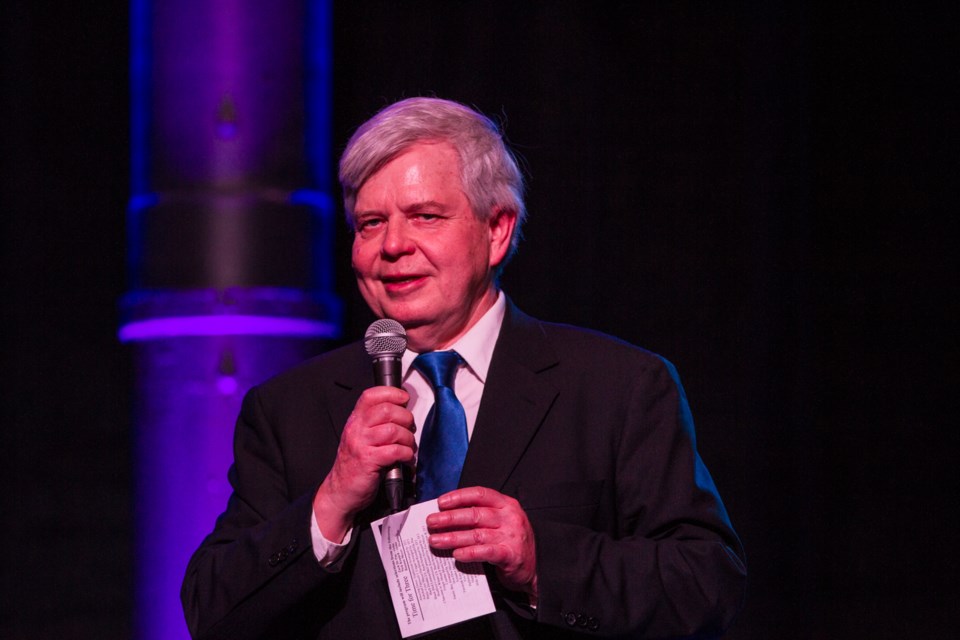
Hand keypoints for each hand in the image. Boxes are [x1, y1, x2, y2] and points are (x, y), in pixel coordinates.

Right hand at [313, 387, 414, 540]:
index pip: (371, 395)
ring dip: (408, 439)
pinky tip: (405, 459)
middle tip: (409, 429)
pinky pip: (394, 451)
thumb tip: (402, 412)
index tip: (404, 399)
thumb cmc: (354, 466)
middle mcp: (356, 429)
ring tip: (408, 447)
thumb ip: (375, 424)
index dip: (392, 393)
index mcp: (355, 421)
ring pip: (393, 430)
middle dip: (406, 418)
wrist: (339, 492)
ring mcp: (361, 444)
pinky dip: (406, 454)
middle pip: (387, 410)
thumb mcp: (361, 438)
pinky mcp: (368, 461)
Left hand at [426, 486, 537, 596]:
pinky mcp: (511, 555)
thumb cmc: (511, 541)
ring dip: (453, 537)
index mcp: (506, 504)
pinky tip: (457, 554)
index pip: (480, 494)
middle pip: (474, 514)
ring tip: (435, 541)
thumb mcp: (500, 522)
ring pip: (476, 534)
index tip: (440, 502)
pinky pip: (486, 552)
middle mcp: (510, 517)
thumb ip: (480, 516)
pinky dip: (470, 553)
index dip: (458, 496)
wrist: (535, 567)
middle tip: (431, 522)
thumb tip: (447, 516)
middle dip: (449, 518)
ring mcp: (511, 536)